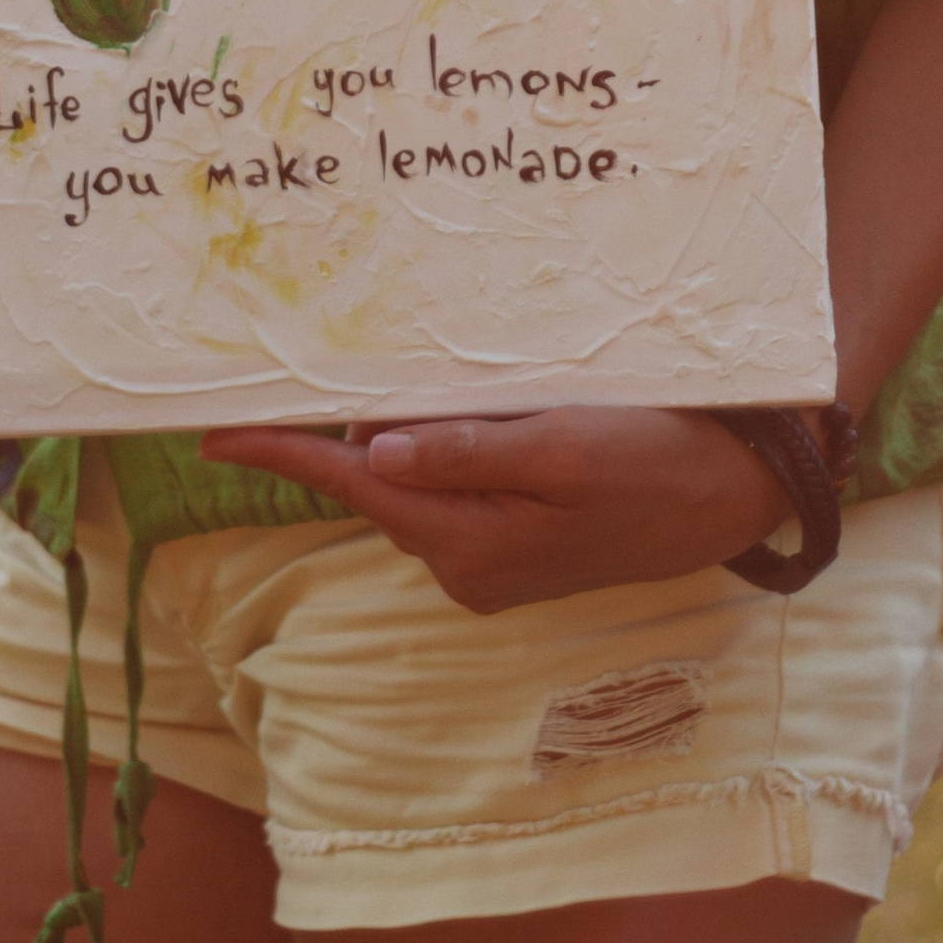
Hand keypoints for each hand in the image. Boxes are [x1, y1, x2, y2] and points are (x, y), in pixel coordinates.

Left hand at [199, 406, 791, 614]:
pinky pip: (449, 494)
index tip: (210, 432)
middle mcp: (467, 565)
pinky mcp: (515, 548)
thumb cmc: (656, 458)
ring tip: (370, 384)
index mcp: (470, 542)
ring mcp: (491, 563)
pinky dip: (434, 454)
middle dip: (335, 435)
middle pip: (375, 486)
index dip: (281, 453)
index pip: (353, 486)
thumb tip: (370, 451)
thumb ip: (465, 451)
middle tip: (290, 377)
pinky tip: (447, 417)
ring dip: (389, 441)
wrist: (733, 497)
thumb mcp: (563, 443)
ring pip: (412, 486)